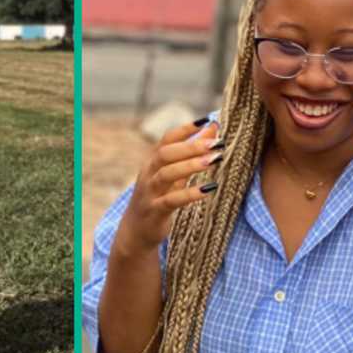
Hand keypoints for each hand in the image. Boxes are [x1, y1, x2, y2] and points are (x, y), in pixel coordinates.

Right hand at [117, 119, 222, 254]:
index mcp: (152, 162)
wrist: (137, 230)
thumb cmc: (159, 197)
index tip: (206, 121)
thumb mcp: (174, 175)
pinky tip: (208, 189)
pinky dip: (190, 194)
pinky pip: (172, 200)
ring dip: (191, 166)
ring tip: (213, 160)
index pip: (167, 140)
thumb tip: (212, 129)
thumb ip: (190, 155)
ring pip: (167, 174)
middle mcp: (148, 174)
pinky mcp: (155, 211)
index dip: (185, 130)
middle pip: (165, 154)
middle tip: (215, 143)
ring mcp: (150, 193)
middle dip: (191, 146)